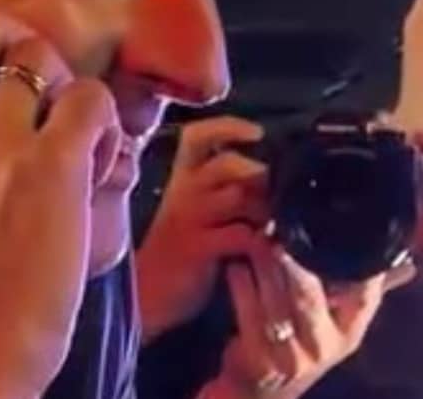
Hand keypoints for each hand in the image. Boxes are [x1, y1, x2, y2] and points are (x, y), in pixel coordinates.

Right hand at [136, 117, 270, 341]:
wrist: (146, 294)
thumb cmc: (177, 250)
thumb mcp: (192, 211)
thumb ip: (221, 190)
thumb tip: (267, 177)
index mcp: (181, 178)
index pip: (197, 137)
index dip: (227, 127)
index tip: (257, 132)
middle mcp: (183, 192)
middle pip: (226, 164)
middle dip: (260, 175)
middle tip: (276, 195)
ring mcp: (188, 219)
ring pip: (236, 195)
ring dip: (266, 208)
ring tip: (275, 223)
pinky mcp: (196, 248)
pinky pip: (240, 235)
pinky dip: (263, 240)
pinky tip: (270, 248)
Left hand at [198, 248, 411, 398]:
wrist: (260, 392)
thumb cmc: (301, 345)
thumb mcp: (335, 324)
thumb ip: (361, 292)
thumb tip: (407, 264)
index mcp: (348, 334)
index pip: (363, 299)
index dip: (359, 269)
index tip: (346, 234)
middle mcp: (324, 347)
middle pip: (310, 299)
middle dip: (295, 265)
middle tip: (281, 233)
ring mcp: (291, 356)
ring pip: (277, 304)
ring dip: (265, 269)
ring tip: (257, 240)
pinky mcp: (259, 359)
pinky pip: (249, 315)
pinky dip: (242, 287)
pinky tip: (237, 266)